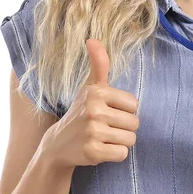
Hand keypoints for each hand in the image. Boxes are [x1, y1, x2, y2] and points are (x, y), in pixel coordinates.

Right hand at [41, 39, 139, 168]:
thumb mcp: (90, 87)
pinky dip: (115, 155)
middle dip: (124, 128)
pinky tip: (101, 149)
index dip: (125, 110)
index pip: (134, 104)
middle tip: (106, 127)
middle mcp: (93, 110)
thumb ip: (99, 64)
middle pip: (134, 123)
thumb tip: (92, 39)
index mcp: (96, 92)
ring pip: (130, 139)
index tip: (109, 111)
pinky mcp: (92, 152)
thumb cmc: (81, 111)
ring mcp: (92, 132)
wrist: (58, 144)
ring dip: (121, 141)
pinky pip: (122, 154)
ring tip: (104, 138)